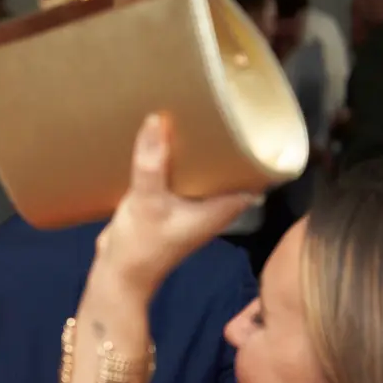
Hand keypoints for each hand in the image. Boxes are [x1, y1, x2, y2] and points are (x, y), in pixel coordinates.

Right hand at [94, 114, 257, 295]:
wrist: (117, 276)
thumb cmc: (141, 249)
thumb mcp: (147, 202)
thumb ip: (152, 162)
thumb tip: (157, 119)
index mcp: (224, 206)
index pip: (260, 173)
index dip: (265, 148)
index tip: (263, 120)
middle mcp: (215, 204)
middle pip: (234, 165)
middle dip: (231, 140)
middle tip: (228, 106)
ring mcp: (195, 205)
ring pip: (208, 169)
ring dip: (203, 149)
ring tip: (200, 115)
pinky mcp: (174, 205)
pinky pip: (186, 175)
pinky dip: (181, 160)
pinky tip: (171, 140)